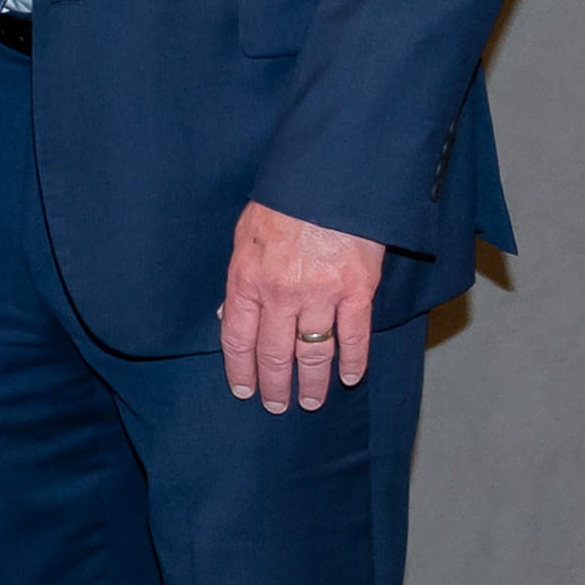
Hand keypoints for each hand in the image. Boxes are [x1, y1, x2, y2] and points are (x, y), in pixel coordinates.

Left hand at [218, 200, 383, 413]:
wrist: (330, 178)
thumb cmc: (284, 202)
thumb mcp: (244, 236)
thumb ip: (239, 278)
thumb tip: (227, 314)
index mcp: (247, 280)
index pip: (237, 339)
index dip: (240, 369)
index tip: (244, 389)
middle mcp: (280, 294)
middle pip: (274, 354)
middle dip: (275, 386)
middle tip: (278, 406)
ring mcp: (320, 295)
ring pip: (313, 354)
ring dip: (312, 383)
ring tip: (312, 402)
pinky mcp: (357, 290)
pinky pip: (354, 337)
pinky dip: (354, 362)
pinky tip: (352, 378)